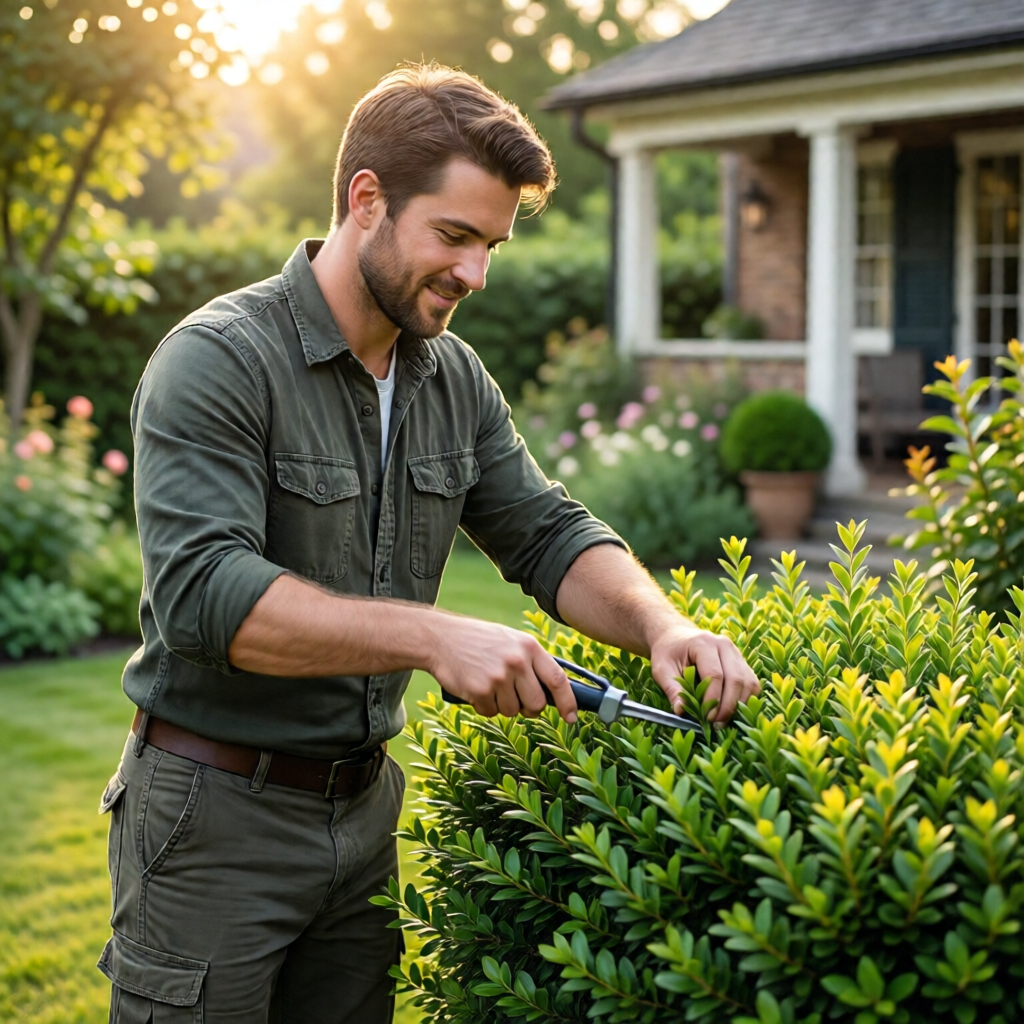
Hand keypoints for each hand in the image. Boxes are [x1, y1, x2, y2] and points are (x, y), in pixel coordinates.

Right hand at [427, 616, 577, 723]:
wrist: (440, 638)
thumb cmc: (477, 641)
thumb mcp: (510, 640)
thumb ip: (531, 661)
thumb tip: (552, 692)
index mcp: (528, 646)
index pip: (557, 679)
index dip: (568, 702)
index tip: (571, 717)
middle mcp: (517, 661)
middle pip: (536, 704)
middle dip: (529, 708)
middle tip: (516, 699)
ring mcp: (498, 677)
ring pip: (513, 711)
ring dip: (502, 706)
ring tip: (489, 685)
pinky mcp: (480, 690)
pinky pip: (491, 713)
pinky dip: (484, 707)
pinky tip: (476, 689)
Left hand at [649, 626, 759, 724]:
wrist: (676, 637)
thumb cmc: (668, 653)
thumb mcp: (661, 669)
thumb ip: (672, 689)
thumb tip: (681, 712)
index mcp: (703, 643)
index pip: (715, 674)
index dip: (713, 699)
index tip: (706, 718)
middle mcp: (724, 645)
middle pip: (736, 679)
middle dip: (728, 706)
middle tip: (716, 725)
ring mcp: (736, 653)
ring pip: (748, 682)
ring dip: (739, 705)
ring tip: (723, 721)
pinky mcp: (742, 662)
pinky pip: (751, 683)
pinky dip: (745, 700)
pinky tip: (731, 711)